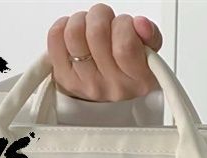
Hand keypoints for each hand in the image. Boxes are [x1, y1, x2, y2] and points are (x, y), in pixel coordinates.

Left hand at [48, 4, 162, 101]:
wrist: (106, 91)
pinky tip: (76, 34)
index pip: (125, 46)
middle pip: (97, 33)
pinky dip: (63, 26)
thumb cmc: (128, 69)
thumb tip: (141, 25)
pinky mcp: (64, 79)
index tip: (124, 26)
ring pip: (74, 33)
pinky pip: (55, 38)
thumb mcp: (149, 53)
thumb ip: (150, 37)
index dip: (123, 25)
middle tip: (105, 23)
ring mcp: (85, 85)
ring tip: (90, 27)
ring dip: (82, 20)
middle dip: (101, 16)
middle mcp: (111, 87)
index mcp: (138, 81)